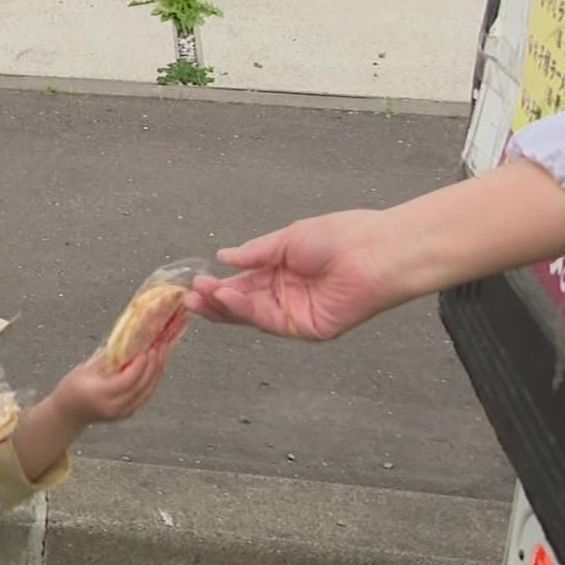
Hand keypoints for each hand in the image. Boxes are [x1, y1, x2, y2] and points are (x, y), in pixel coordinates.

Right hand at [47, 344, 168, 425]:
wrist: (68, 414)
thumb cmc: (72, 387)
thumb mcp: (85, 369)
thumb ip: (107, 358)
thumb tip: (127, 342)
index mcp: (100, 393)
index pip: (128, 379)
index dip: (140, 363)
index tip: (146, 348)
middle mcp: (114, 406)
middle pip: (141, 386)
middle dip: (153, 365)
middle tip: (159, 347)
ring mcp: (122, 413)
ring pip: (147, 392)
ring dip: (156, 372)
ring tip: (161, 354)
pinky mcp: (127, 413)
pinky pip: (144, 396)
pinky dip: (151, 381)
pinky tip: (155, 367)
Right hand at [183, 210, 401, 341]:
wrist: (374, 250)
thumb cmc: (339, 236)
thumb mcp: (286, 239)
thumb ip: (254, 252)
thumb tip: (223, 256)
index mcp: (281, 273)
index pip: (243, 285)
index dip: (219, 285)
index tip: (196, 281)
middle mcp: (286, 296)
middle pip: (242, 304)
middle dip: (214, 300)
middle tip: (190, 296)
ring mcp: (295, 314)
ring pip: (251, 316)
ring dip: (224, 306)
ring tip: (200, 295)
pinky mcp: (307, 328)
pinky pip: (269, 321)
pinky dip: (245, 311)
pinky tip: (227, 296)